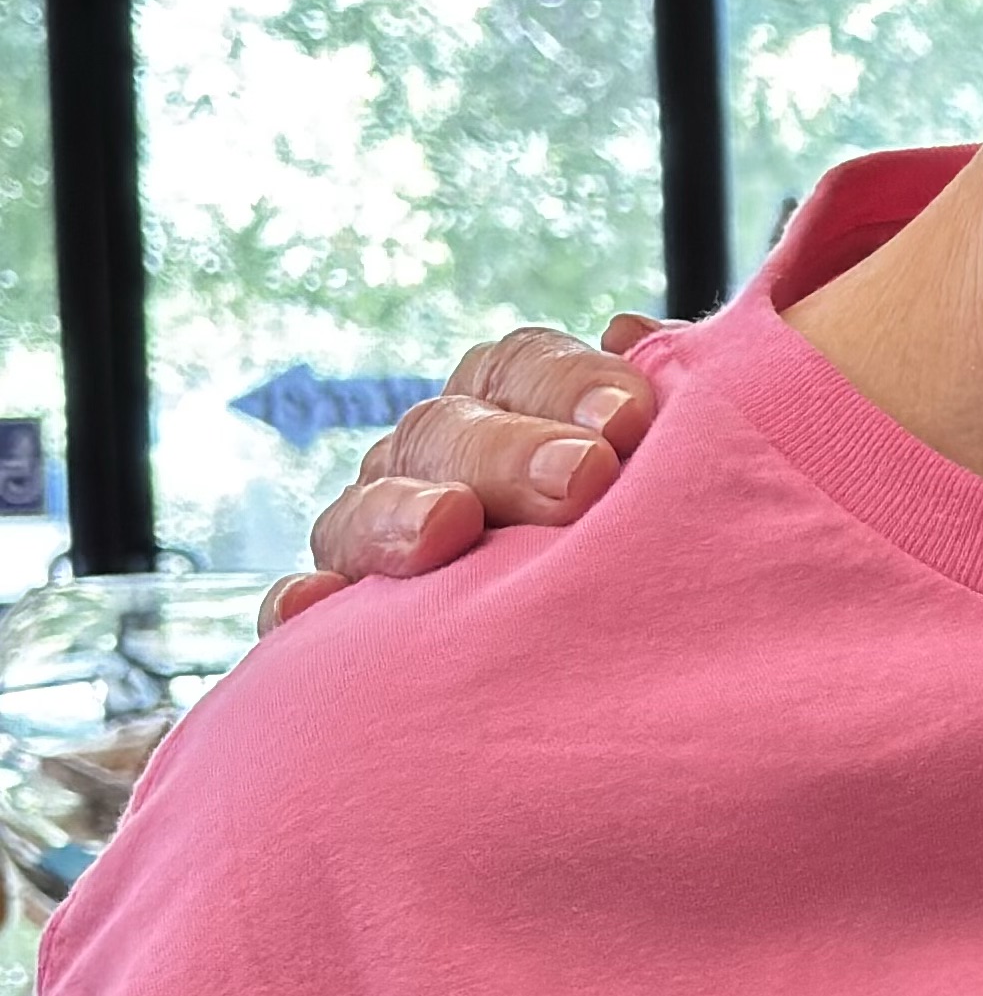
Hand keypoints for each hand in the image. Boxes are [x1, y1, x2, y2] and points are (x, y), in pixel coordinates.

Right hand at [259, 328, 672, 631]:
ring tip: (449, 526)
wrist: (625, 660)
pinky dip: (304, 606)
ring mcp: (376, 536)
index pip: (518, 369)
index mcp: (508, 409)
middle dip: (508, 452)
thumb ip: (663, 405)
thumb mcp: (667, 474)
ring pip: (362, 509)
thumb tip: (633, 335)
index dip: (568, 383)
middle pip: (444, 432)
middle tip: (581, 478)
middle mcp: (433, 461)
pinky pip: (305, 610)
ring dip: (401, 515)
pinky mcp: (339, 626)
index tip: (630, 420)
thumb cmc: (657, 546)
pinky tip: (315, 611)